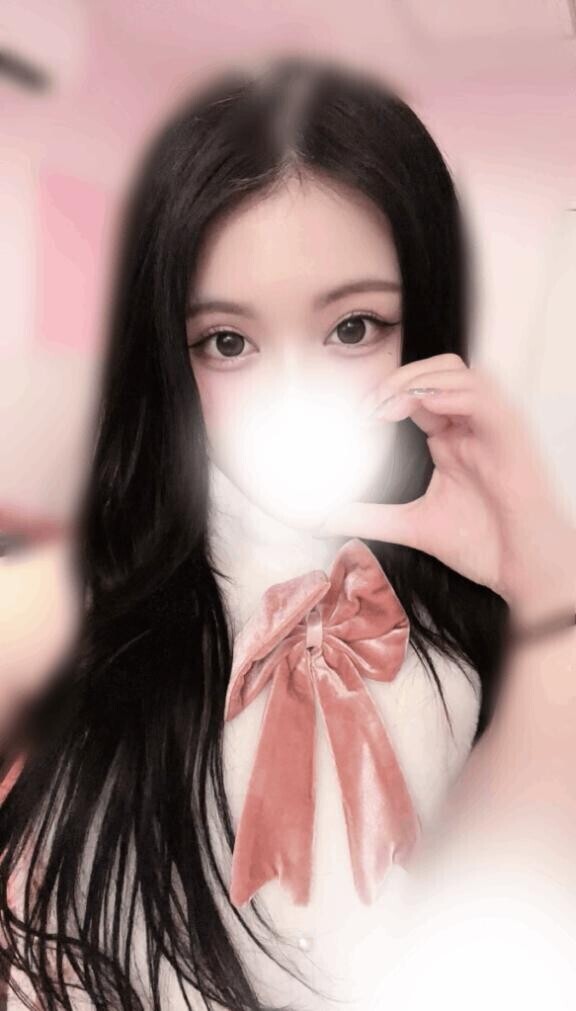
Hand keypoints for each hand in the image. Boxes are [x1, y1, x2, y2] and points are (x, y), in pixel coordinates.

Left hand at [314, 354, 575, 621]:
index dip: (384, 394)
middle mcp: (472, 427)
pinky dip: (452, 393)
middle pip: (439, 370)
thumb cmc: (485, 545)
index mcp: (452, 438)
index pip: (418, 392)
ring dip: (421, 380)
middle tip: (368, 405)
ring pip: (461, 373)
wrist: (524, 571)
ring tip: (389, 404)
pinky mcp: (511, 438)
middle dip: (399, 378)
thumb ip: (368, 517)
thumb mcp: (413, 526)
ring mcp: (493, 429)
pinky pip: (484, 398)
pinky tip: (424, 406)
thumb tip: (322, 517)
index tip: (355, 415)